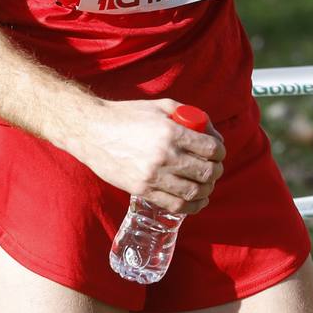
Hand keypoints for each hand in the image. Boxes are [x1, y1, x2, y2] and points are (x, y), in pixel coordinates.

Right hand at [71, 98, 226, 215]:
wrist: (92, 131)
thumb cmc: (128, 115)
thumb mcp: (161, 106)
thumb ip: (189, 115)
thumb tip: (212, 133)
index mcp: (172, 133)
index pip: (210, 149)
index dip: (220, 152)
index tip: (219, 153)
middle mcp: (164, 156)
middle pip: (205, 172)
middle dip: (216, 171)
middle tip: (216, 169)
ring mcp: (152, 176)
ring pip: (192, 192)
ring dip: (206, 190)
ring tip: (207, 186)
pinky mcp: (140, 190)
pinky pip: (173, 204)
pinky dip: (190, 206)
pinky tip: (196, 202)